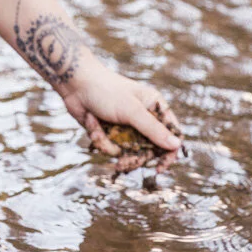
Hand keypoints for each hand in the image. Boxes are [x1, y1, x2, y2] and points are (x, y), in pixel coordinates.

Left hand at [58, 62, 182, 161]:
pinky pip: (111, 147)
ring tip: (98, 134)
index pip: (171, 133)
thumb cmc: (106, 91)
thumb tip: (177, 146)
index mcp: (154, 107)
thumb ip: (153, 130)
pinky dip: (100, 139)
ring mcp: (126, 126)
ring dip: (111, 146)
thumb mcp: (132, 111)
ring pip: (128, 152)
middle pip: (148, 149)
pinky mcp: (110, 132)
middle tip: (122, 163)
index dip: (169, 152)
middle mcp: (142, 118)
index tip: (160, 167)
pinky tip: (91, 124)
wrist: (75, 84)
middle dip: (133, 157)